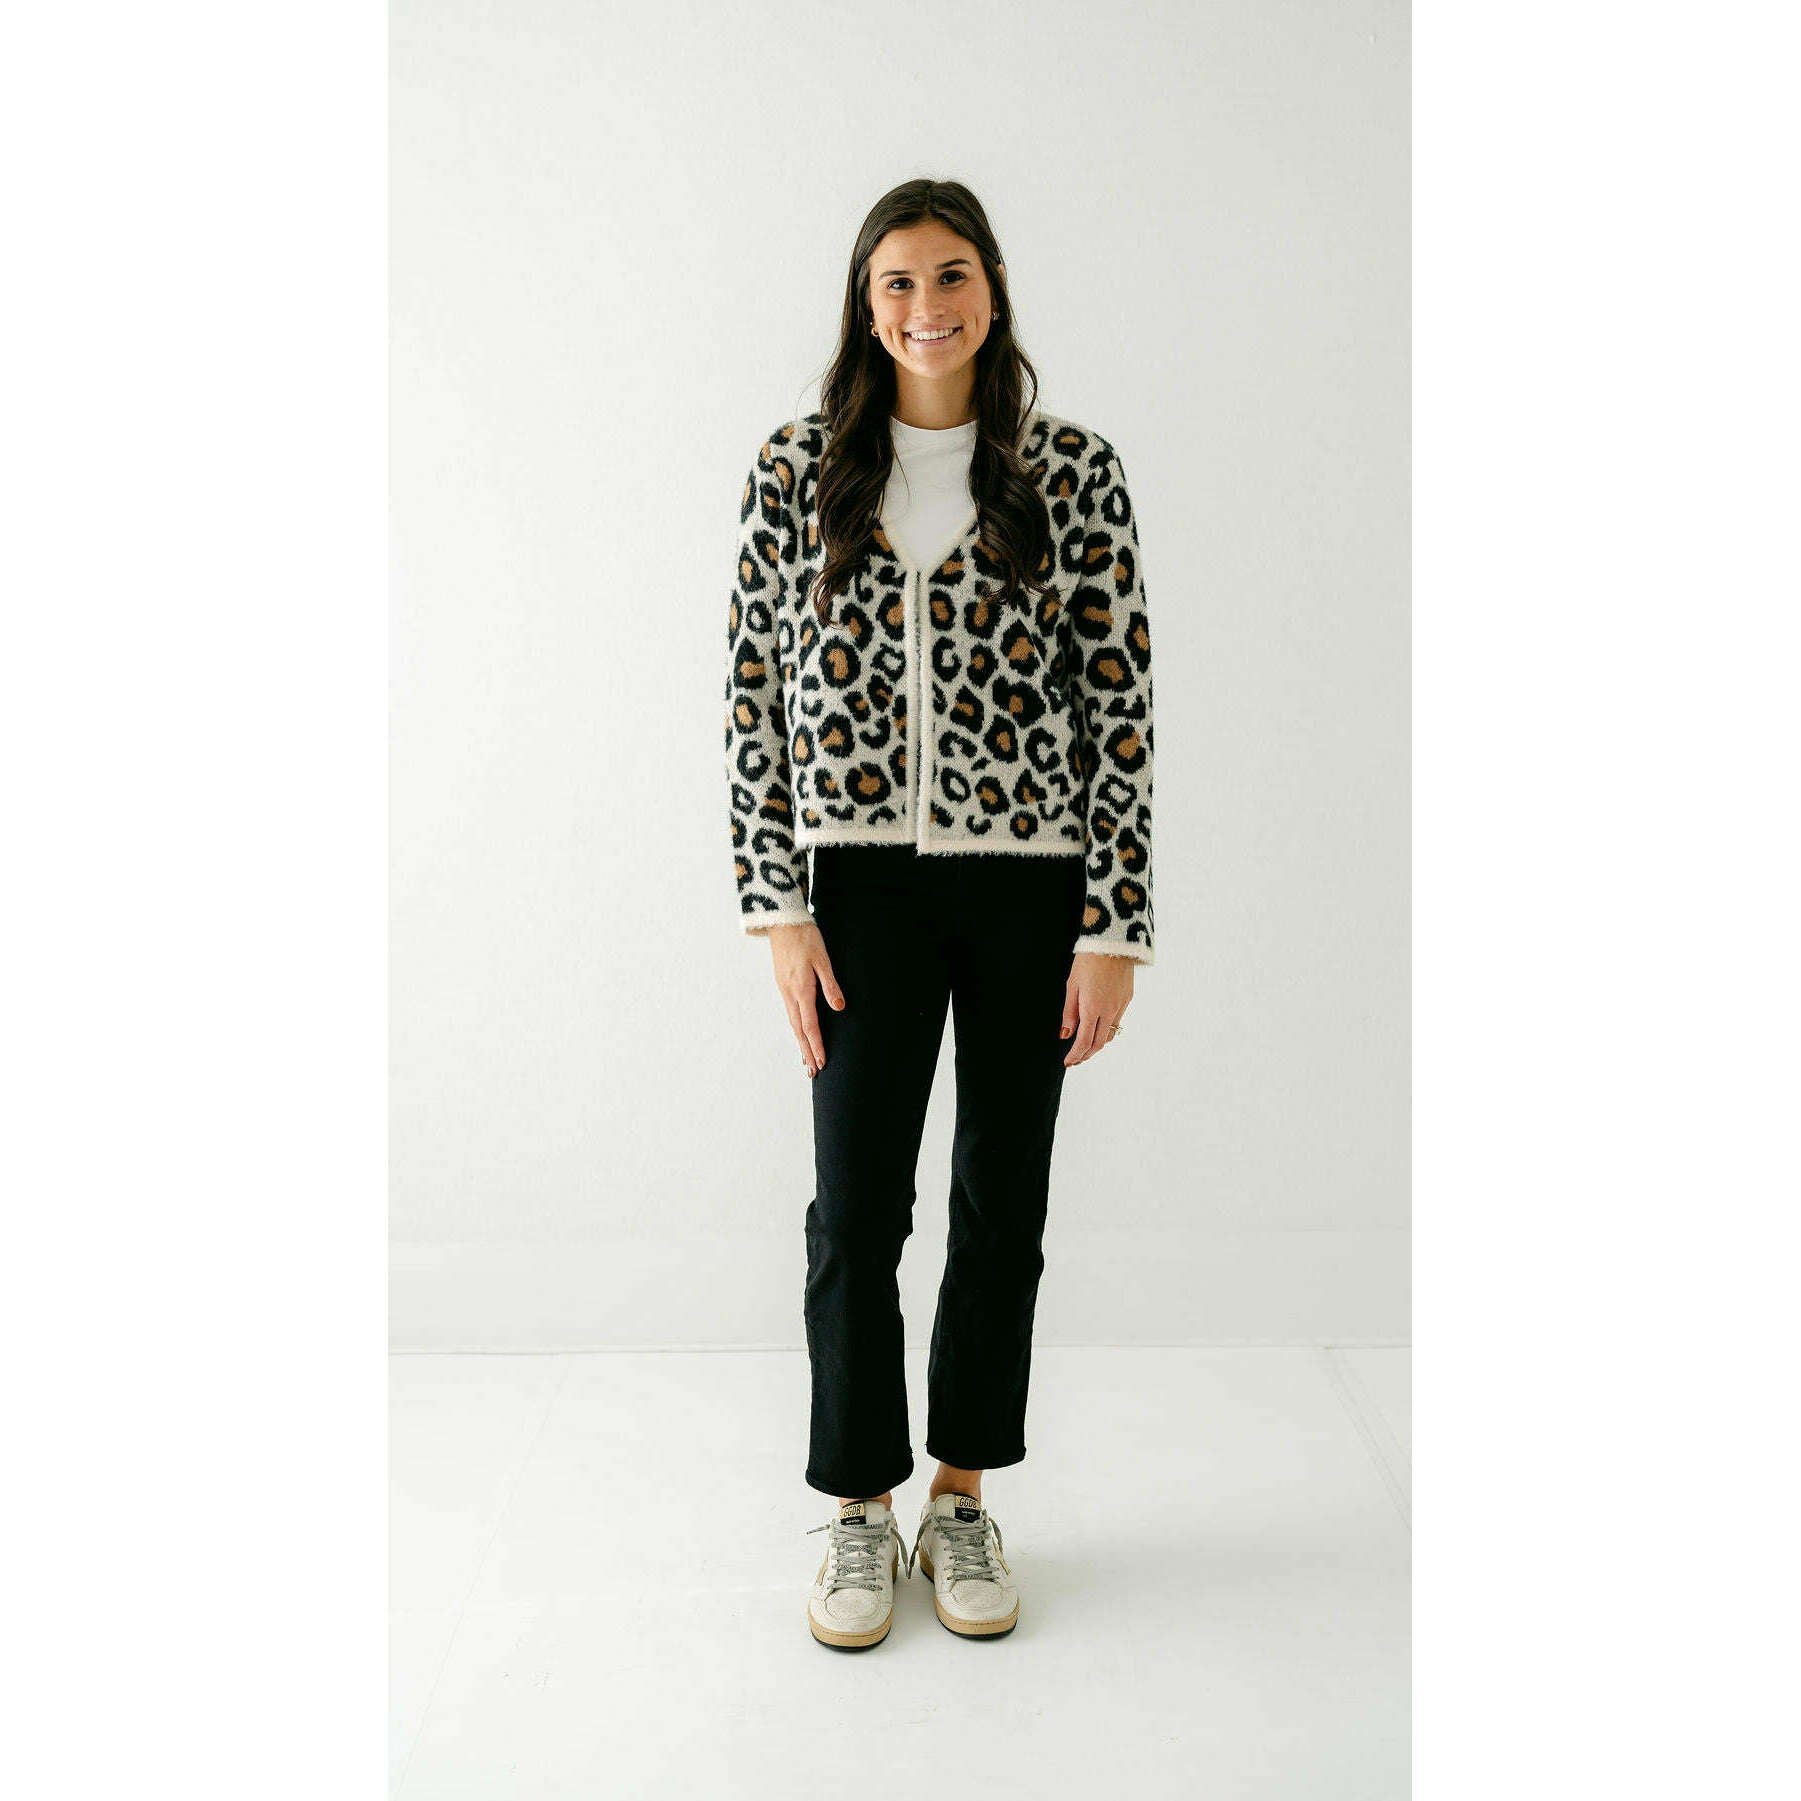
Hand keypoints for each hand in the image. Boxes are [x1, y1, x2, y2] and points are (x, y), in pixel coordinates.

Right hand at [758, 921, 844, 1076]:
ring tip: (807, 1061)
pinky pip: (790, 1012)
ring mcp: (784, 990)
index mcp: (801, 988)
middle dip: (807, 1052)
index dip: (817, 1045)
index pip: (810, 1024)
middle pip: (799, 1029)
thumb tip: (840, 1008)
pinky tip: (800, 1034)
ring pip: (793, 1022)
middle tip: (813, 1073)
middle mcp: (790, 993)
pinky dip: (796, 1028)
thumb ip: (831, 985)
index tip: (822, 1062)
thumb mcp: (823, 959)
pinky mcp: (783, 985)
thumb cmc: (805, 937)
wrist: (782, 921)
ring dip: (801, 1043)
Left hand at [1061, 951, 1135, 1065]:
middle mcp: (1109, 1010)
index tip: (1068, 1062)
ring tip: (1085, 1047)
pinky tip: (1099, 1028)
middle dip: (1086, 1054)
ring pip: (1110, 1034)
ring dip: (1097, 1044)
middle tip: (1075, 1059)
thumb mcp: (1072, 986)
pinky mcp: (1128, 998)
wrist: (1112, 942)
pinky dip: (1107, 1031)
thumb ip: (1069, 1013)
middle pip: (1099, 1043)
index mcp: (1092, 1008)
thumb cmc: (1087, 961)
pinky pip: (1117, 1021)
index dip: (1076, 1055)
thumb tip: (1065, 1035)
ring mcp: (1121, 1005)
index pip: (1084, 1041)